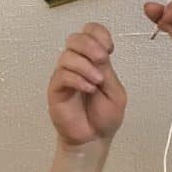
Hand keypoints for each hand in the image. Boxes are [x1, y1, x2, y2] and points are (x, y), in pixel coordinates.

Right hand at [48, 23, 126, 146]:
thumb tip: (99, 53)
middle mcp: (77, 64)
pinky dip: (78, 79)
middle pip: (75, 38)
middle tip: (102, 59)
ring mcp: (65, 75)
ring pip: (67, 56)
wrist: (94, 139)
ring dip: (85, 65)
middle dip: (90, 45)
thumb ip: (107, 72)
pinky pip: (62, 75)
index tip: (109, 49)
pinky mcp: (56, 89)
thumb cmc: (104, 117)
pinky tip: (89, 89)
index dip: (99, 34)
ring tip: (97, 82)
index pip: (90, 32)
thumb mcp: (115, 92)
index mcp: (93, 60)